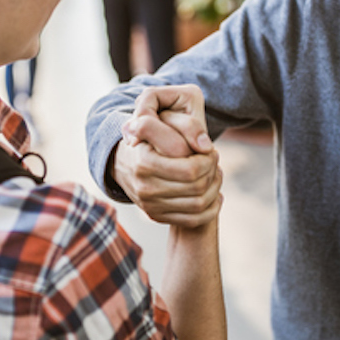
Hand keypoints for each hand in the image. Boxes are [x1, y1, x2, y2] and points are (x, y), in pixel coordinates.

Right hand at [112, 86, 221, 227]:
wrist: (124, 161)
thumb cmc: (150, 135)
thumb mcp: (161, 120)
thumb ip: (185, 126)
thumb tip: (206, 147)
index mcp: (144, 162)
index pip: (192, 169)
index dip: (209, 158)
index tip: (210, 149)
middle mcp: (144, 187)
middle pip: (197, 187)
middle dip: (212, 172)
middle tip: (214, 161)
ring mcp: (149, 205)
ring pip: (199, 204)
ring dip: (215, 188)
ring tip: (215, 174)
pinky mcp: (155, 216)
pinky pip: (193, 220)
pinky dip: (210, 209)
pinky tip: (215, 195)